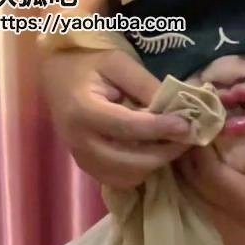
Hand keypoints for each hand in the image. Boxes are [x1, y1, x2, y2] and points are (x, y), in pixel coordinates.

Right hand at [39, 48, 194, 187]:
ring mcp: (81, 158)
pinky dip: (140, 171)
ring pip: (128, 176)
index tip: (186, 126)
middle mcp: (79, 141)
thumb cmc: (88, 63)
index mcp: (83, 111)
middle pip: (130, 161)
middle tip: (186, 139)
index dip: (160, 129)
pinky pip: (120, 181)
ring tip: (170, 144)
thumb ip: (145, 85)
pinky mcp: (87, 167)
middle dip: (163, 153)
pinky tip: (150, 152)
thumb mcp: (118, 63)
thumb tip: (176, 109)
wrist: (57, 75)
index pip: (128, 127)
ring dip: (154, 164)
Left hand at [179, 103, 244, 239]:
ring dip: (194, 167)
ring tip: (189, 137)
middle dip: (189, 157)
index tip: (195, 119)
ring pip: (205, 192)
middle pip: (199, 185)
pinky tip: (207, 154)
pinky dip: (207, 174)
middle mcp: (240, 210)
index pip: (209, 172)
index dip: (198, 147)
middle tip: (184, 125)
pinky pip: (216, 193)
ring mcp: (243, 214)